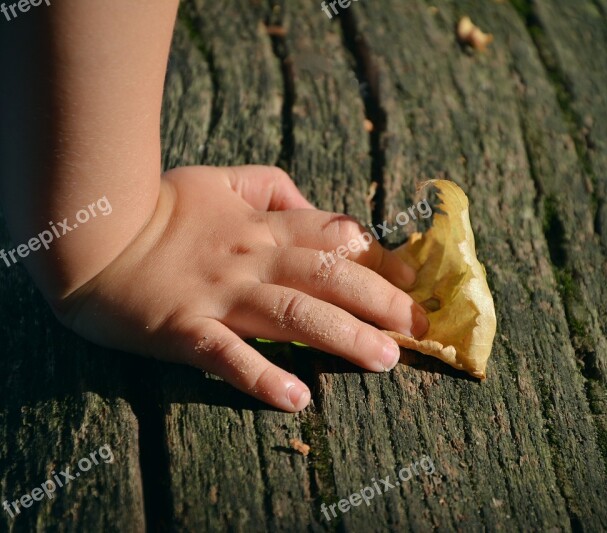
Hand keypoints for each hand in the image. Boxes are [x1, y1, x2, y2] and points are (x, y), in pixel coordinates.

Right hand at [56, 165, 428, 411]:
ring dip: (344, 337)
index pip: (333, 236)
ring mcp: (220, 294)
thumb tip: (311, 204)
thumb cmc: (159, 206)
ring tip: (384, 360)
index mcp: (261, 224)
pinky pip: (229, 356)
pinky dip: (263, 377)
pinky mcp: (186, 329)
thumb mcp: (220, 179)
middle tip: (419, 327)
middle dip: (381, 300)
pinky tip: (297, 399)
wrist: (89, 233)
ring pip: (294, 314)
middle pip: (328, 276)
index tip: (412, 280)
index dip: (378, 256)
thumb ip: (270, 185)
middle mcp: (250, 258)